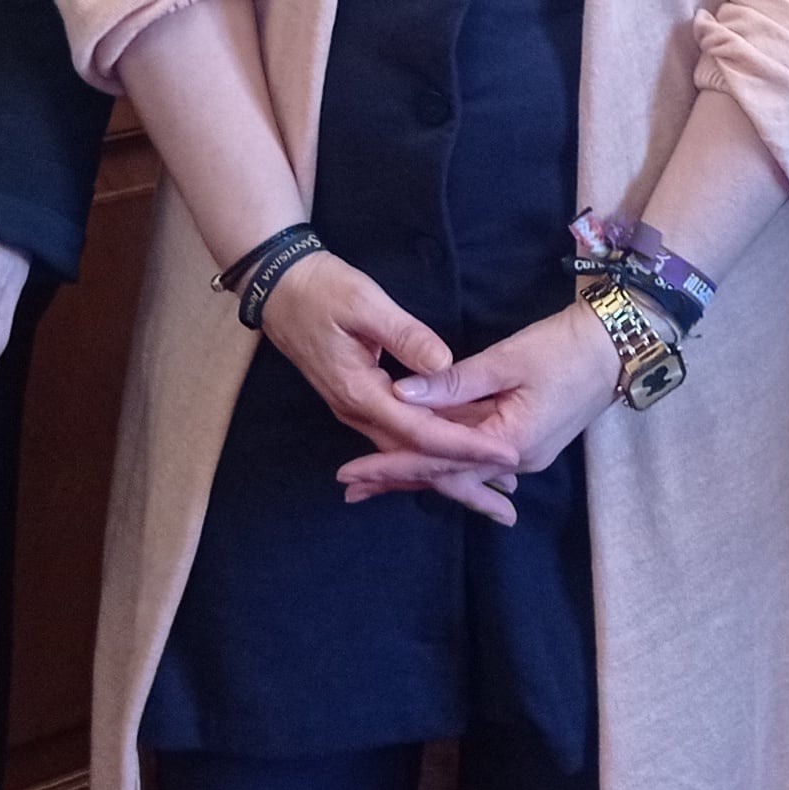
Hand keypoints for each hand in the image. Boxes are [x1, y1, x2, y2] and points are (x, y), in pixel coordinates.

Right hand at [257, 251, 519, 502]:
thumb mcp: (364, 302)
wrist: (279, 287)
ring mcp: (355, 409)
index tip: (506, 454)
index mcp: (360, 392)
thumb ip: (405, 335)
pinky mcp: (359, 400)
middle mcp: (357, 411)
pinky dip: (429, 448)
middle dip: (462, 476)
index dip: (465, 445)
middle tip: (509, 501)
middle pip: (416, 455)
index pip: (422, 432)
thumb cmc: (321, 290)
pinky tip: (455, 454)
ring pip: (407, 450)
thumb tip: (444, 365)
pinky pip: (398, 435)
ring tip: (493, 487)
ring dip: (448, 468)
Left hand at [340, 303, 628, 525]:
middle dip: (397, 479)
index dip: (392, 464)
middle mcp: (516, 460)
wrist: (616, 346)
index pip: (437, 461)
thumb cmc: (564, 348)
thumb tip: (400, 394)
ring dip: (418, 473)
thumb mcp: (506, 359)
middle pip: (446, 476)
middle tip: (349, 488)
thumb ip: (453, 382)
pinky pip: (477, 460)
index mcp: (508, 442)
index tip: (351, 471)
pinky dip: (447, 462)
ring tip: (374, 482)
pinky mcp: (527, 443)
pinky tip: (423, 466)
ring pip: (461, 470)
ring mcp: (524, 456)